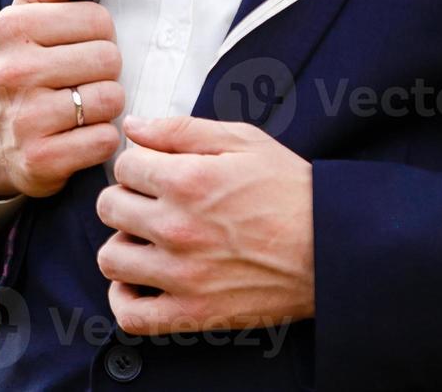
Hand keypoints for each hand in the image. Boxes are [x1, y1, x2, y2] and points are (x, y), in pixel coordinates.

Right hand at [0, 0, 123, 197]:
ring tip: (81, 108)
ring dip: (106, 106)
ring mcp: (25, 118)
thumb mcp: (28, 14)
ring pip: (111, 98)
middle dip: (105, 71)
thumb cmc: (22, 65)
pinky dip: (101, 140)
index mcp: (10, 27)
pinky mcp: (40, 160)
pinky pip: (104, 140)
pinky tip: (79, 136)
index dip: (99, 35)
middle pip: (108, 58)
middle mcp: (13, 71)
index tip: (76, 48)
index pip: (98, 19)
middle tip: (80, 81)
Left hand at [96, 115, 314, 334]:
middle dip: (127, 198)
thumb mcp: (244, 141)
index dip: (139, 164)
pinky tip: (141, 283)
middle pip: (109, 208)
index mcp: (187, 180)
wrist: (331, 246)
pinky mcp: (191, 313)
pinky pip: (131, 314)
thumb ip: (182, 130)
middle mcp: (177, 227)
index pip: (124, 166)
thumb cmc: (292, 191)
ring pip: (111, 258)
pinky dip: (126, 299)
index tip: (156, 172)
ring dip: (123, 245)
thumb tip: (134, 127)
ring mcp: (181, 274)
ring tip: (146, 240)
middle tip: (151, 202)